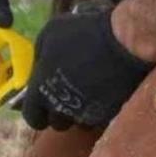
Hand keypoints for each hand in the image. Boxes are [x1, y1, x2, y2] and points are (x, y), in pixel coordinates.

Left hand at [22, 0, 154, 130]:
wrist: (123, 42)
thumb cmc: (83, 33)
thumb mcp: (50, 33)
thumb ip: (40, 54)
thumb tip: (40, 65)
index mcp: (41, 90)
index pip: (32, 117)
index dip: (38, 112)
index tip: (44, 104)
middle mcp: (61, 107)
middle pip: (57, 123)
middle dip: (60, 113)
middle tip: (68, 95)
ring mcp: (85, 114)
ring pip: (79, 123)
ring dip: (80, 113)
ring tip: (87, 93)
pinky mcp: (107, 114)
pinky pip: (98, 118)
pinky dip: (98, 109)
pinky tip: (103, 92)